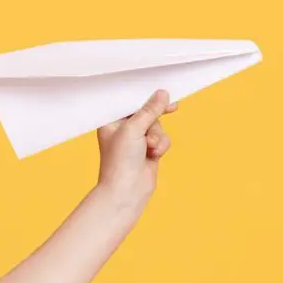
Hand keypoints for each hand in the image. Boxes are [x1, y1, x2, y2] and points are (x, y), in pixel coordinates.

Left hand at [95, 89, 177, 211]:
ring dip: (158, 135)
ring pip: (157, 126)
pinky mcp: (148, 151)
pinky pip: (162, 139)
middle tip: (172, 107)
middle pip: (147, 112)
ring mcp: (135, 141)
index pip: (129, 101)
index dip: (145, 95)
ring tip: (151, 147)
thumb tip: (162, 94)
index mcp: (111, 121)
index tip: (161, 89)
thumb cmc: (120, 161)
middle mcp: (122, 129)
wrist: (126, 192)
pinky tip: (155, 155)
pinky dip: (161, 145)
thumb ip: (149, 110)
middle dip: (155, 118)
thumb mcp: (134, 129)